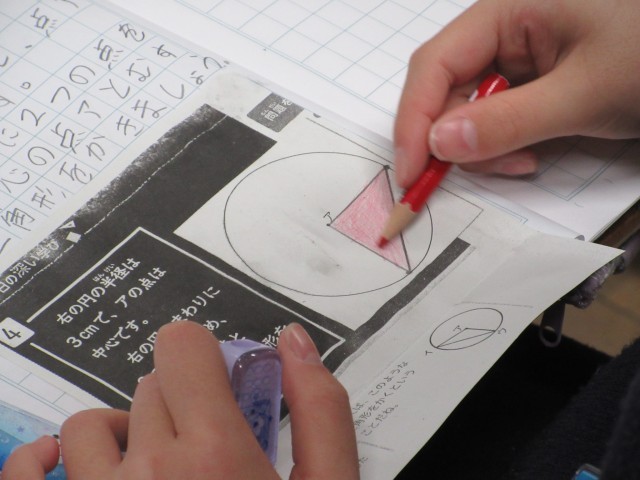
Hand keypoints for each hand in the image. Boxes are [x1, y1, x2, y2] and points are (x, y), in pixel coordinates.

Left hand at [2, 321, 358, 478]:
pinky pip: (26, 475)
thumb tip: (293, 342)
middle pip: (147, 386)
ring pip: (89, 427)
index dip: (203, 357)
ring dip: (122, 438)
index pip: (181, 345)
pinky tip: (73, 471)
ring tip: (156, 474)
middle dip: (180, 404)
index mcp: (215, 454)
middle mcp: (148, 475)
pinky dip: (42, 465)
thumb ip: (320, 409)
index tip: (218, 386)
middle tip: (205, 447)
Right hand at [393, 0, 639, 186]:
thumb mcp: (583, 94)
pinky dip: (503, 145)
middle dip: (454, 140)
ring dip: (484, 148)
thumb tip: (438, 145)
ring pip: (467, 111)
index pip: (435, 64)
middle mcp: (502, 31)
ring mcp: (516, 58)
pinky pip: (494, 119)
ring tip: (523, 162)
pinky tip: (530, 154)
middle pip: (446, 90)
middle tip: (467, 177)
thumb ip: (508, 121)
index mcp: (505, 11)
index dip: (414, 120)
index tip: (411, 172)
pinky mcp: (530, 83)